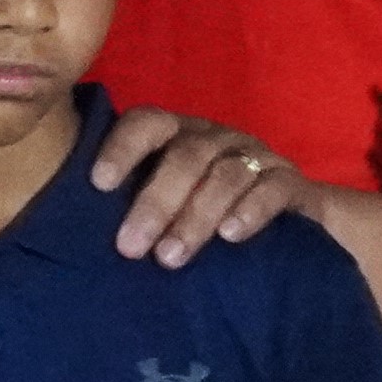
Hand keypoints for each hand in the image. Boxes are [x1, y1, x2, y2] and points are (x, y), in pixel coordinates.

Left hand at [86, 106, 306, 263]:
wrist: (299, 226)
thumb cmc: (216, 218)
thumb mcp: (176, 208)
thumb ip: (141, 209)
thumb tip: (81, 237)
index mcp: (181, 136)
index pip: (148, 123)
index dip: (123, 147)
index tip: (99, 184)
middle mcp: (218, 139)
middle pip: (186, 155)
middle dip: (156, 202)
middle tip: (130, 247)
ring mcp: (257, 157)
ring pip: (226, 175)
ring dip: (195, 217)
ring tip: (170, 258)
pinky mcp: (291, 182)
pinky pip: (272, 189)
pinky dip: (250, 210)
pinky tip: (230, 236)